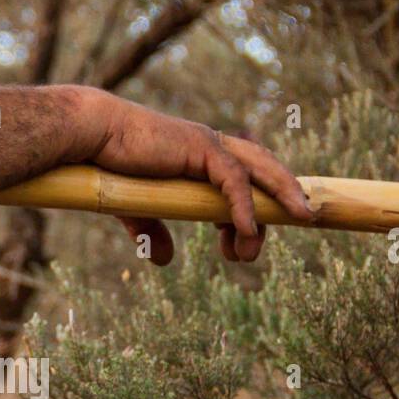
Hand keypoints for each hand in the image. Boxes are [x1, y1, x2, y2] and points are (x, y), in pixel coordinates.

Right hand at [75, 88, 314, 264]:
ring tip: (300, 220)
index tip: (242, 245)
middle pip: (264, 172)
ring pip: (260, 172)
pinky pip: (233, 181)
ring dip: (282, 198)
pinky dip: (244, 207)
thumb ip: (154, 232)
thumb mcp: (137, 210)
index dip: (255, 211)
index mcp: (201, 159)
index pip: (245, 182)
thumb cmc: (109, 166)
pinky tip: (246, 233)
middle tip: (305, 220)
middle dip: (287, 195)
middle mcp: (212, 148)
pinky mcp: (201, 147)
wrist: (92, 137)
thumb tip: (166, 261)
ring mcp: (209, 145)